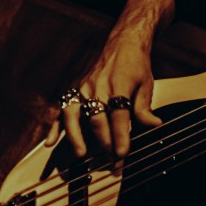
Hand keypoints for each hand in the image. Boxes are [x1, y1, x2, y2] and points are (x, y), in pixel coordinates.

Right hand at [46, 33, 161, 156]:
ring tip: (81, 154)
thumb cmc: (135, 66)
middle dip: (103, 142)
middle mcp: (97, 87)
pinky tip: (50, 142)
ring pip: (74, 114)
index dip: (120, 136)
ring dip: (76, 136)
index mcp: (119, 84)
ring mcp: (83, 88)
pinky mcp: (75, 90)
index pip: (119, 115)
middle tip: (110, 160)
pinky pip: (62, 110)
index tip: (122, 154)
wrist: (122, 44)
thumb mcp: (146, 85)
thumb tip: (154, 125)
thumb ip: (145, 108)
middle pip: (97, 118)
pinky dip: (54, 127)